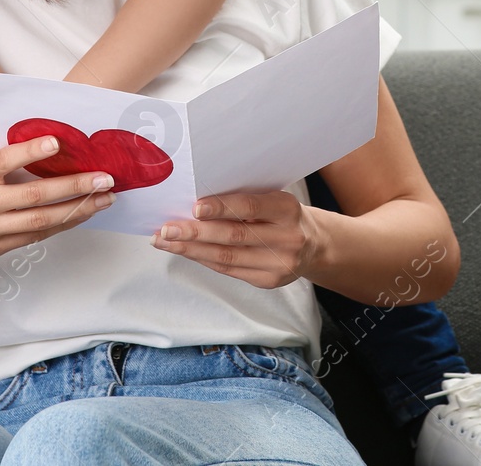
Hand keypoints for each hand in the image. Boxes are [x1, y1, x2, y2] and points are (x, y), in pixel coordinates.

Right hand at [0, 135, 116, 268]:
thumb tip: (41, 141)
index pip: (1, 161)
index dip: (30, 152)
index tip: (57, 141)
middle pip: (32, 196)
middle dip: (73, 186)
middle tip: (104, 178)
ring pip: (39, 220)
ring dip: (77, 209)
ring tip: (103, 199)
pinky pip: (34, 235)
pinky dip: (61, 224)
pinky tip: (81, 213)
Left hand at [151, 191, 323, 288]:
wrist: (315, 245)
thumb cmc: (285, 215)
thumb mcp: (275, 200)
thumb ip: (244, 201)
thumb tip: (196, 204)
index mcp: (287, 210)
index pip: (250, 208)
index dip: (221, 207)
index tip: (194, 207)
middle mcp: (286, 238)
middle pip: (234, 236)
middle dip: (195, 233)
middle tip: (167, 228)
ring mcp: (278, 263)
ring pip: (226, 257)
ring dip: (190, 249)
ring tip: (165, 241)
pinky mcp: (268, 281)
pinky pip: (229, 270)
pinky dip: (203, 259)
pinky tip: (185, 251)